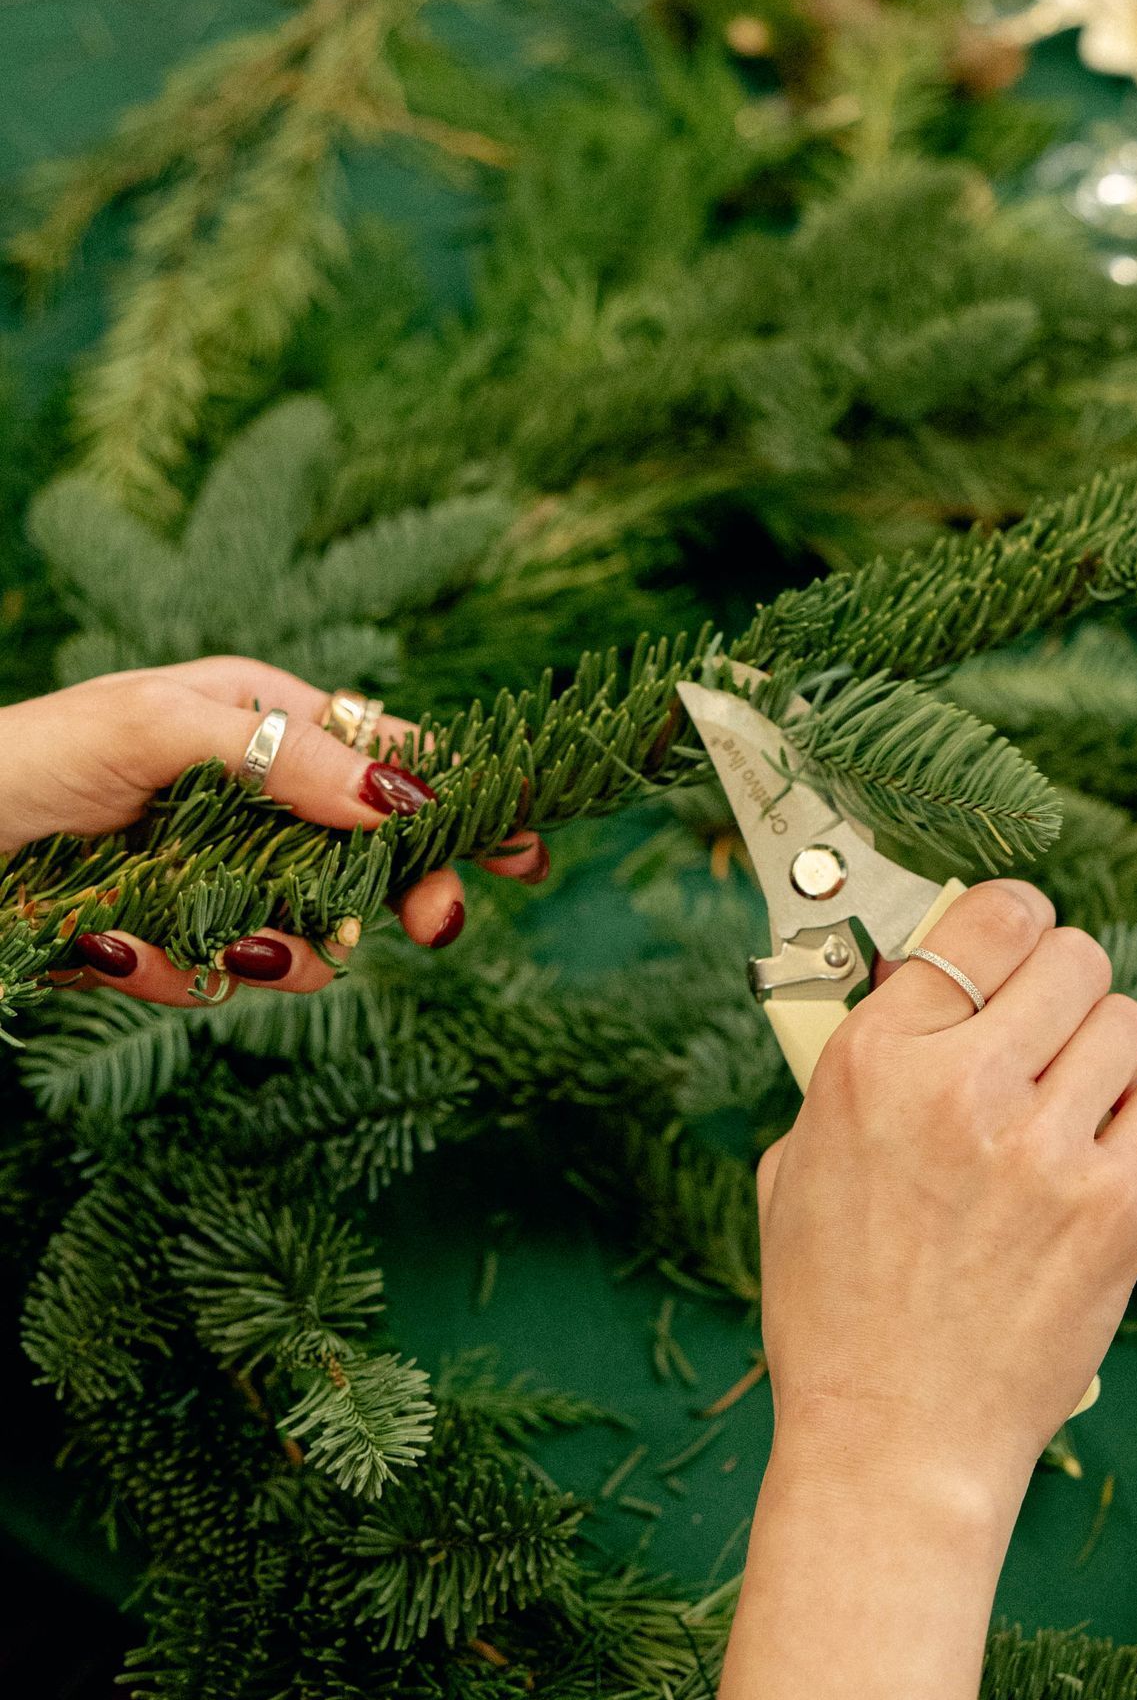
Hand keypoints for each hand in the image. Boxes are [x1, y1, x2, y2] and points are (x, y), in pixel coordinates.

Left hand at [1, 656, 547, 1001]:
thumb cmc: (36, 757)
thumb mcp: (167, 726)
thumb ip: (291, 757)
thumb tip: (404, 796)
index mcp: (268, 722)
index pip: (392, 761)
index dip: (464, 805)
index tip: (525, 850)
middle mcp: (258, 802)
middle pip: (374, 860)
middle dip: (399, 894)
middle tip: (429, 924)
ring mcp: (219, 877)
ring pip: (308, 934)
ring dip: (271, 946)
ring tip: (225, 943)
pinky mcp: (173, 944)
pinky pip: (220, 977)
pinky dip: (175, 970)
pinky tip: (114, 947)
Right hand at [754, 880, 1136, 1521]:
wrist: (895, 1444)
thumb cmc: (836, 1310)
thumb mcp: (800, 1165)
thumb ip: (858, 1066)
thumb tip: (914, 978)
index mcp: (874, 1066)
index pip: (983, 919)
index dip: (1013, 920)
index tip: (1017, 940)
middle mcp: (961, 1090)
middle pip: (1073, 956)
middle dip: (1065, 985)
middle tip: (1049, 1030)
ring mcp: (1046, 1150)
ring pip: (1128, 1021)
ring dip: (1106, 1052)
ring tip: (1076, 1104)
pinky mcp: (1116, 1209)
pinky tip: (1105, 1159)